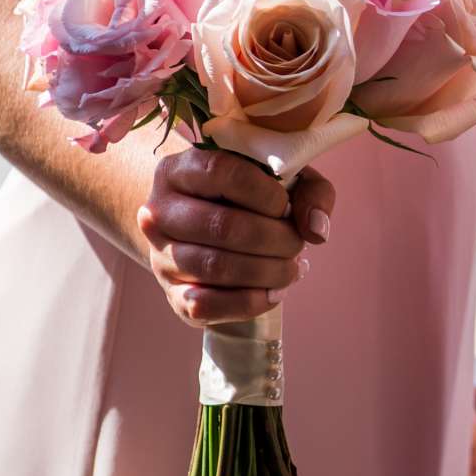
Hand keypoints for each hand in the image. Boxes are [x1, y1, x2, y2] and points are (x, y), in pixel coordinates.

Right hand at [133, 149, 334, 326]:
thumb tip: (315, 229)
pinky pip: (207, 306)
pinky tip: (274, 291)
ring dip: (269, 271)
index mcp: (180, 170)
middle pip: (222, 226)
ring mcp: (161, 256)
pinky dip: (251, 302)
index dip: (265, 192)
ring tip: (292, 267)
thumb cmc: (251, 199)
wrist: (208, 230)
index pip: (220, 172)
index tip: (285, 206)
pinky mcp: (172, 295)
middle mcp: (159, 212)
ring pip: (217, 267)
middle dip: (276, 239)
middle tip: (297, 243)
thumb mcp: (284, 179)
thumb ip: (311, 192)